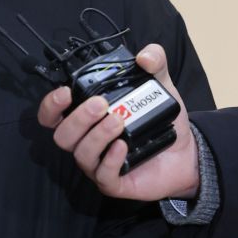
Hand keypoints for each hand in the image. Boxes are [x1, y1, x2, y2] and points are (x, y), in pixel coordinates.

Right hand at [37, 43, 198, 201]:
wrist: (186, 152)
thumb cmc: (160, 119)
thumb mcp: (159, 86)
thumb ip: (155, 63)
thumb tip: (146, 55)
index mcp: (86, 118)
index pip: (52, 115)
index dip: (51, 105)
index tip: (66, 92)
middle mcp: (86, 141)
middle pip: (62, 135)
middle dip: (78, 118)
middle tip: (101, 104)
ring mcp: (98, 164)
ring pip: (81, 154)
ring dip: (96, 136)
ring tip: (118, 121)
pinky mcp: (114, 182)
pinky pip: (103, 175)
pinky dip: (111, 159)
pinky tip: (123, 145)